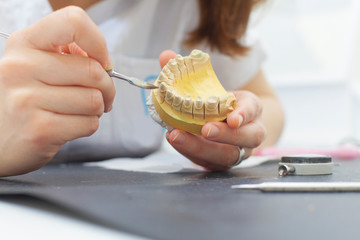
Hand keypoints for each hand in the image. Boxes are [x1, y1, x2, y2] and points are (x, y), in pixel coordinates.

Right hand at [0, 6, 114, 175]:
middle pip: (93, 71)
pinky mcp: (39, 129)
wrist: (1, 140)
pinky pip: (89, 123)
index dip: (98, 43)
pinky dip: (89, 125)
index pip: (73, 22)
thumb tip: (102, 60)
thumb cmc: (28, 100)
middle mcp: (21, 66)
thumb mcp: (39, 66)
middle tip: (100, 95)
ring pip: (94, 100)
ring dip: (97, 109)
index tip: (102, 61)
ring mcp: (26, 99)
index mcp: (25, 43)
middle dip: (106, 87)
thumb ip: (70, 55)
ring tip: (79, 110)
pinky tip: (70, 125)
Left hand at [159, 50, 265, 170]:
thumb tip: (166, 56)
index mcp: (251, 109)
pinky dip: (191, 152)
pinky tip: (175, 140)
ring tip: (178, 137)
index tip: (232, 118)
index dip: (245, 113)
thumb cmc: (218, 103)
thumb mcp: (210, 85)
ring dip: (203, 149)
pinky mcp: (220, 162)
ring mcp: (237, 151)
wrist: (229, 125)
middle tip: (205, 130)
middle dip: (226, 135)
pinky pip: (210, 162)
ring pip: (229, 157)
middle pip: (248, 138)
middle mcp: (249, 132)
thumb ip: (187, 71)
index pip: (254, 109)